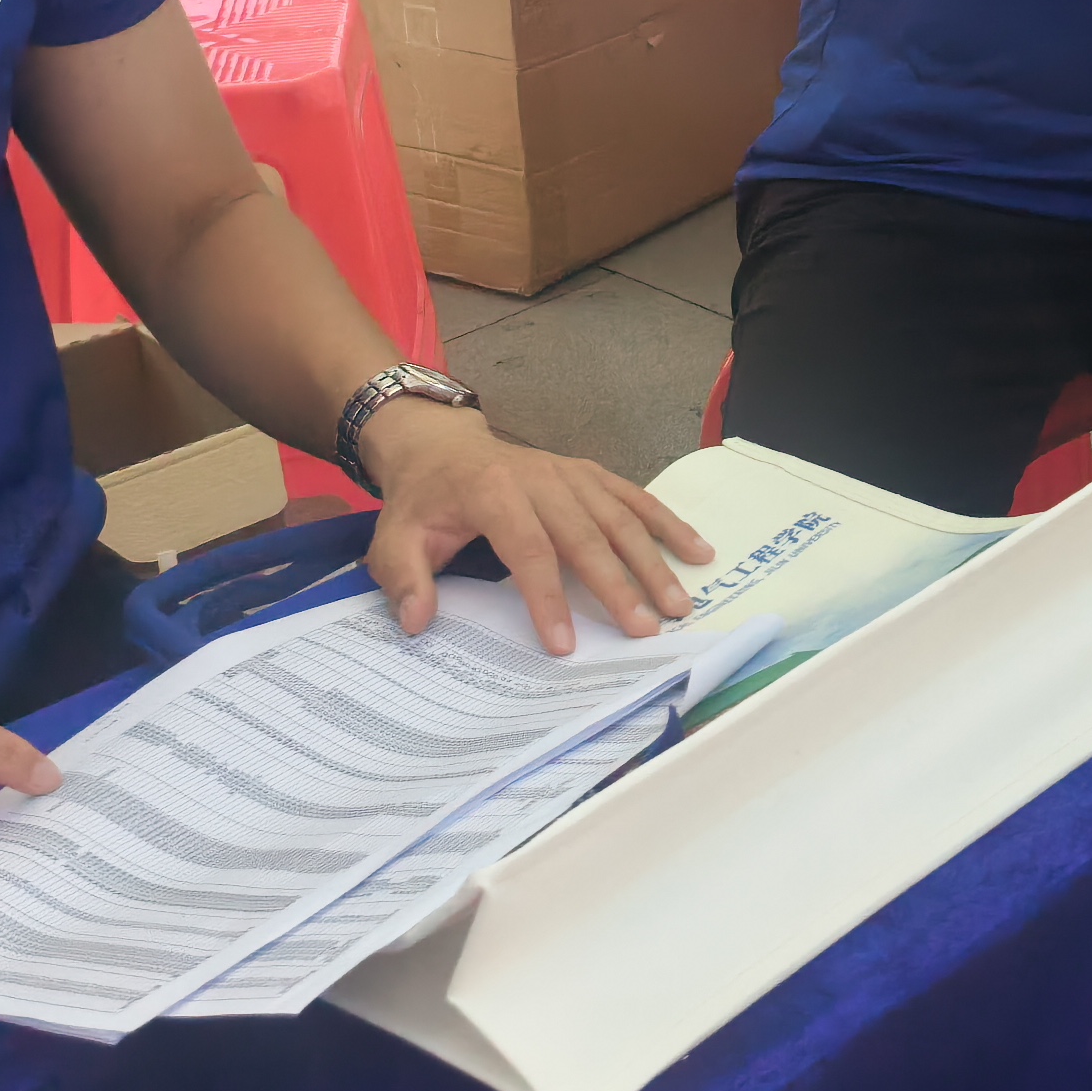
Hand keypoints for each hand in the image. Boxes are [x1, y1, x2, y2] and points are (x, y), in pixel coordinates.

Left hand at [359, 403, 712, 655]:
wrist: (443, 446)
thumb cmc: (424, 500)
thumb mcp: (394, 537)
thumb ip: (404, 579)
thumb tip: (418, 623)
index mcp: (492, 492)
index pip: (528, 548)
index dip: (548, 598)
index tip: (565, 644)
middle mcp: (541, 478)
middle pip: (587, 536)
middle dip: (619, 585)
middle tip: (646, 629)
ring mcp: (571, 473)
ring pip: (620, 517)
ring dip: (653, 561)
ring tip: (679, 603)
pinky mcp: (590, 474)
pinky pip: (635, 498)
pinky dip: (668, 523)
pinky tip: (697, 550)